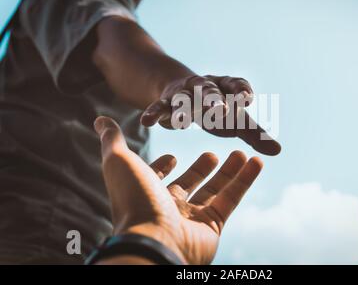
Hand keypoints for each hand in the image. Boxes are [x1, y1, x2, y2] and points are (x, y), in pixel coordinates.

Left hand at [94, 116, 263, 264]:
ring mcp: (191, 218)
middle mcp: (168, 207)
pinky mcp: (212, 226)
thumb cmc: (134, 200)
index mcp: (146, 193)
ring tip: (241, 152)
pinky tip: (255, 161)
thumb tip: (100, 119)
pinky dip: (245, 180)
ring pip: (214, 190)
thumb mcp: (119, 162)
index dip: (163, 167)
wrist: (154, 240)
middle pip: (189, 184)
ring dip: (229, 171)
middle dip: (201, 169)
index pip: (156, 178)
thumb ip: (112, 140)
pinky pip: (231, 199)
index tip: (173, 156)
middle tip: (212, 154)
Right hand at [140, 75, 280, 155]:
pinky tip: (146, 122)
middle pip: (209, 92)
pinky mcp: (166, 102)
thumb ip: (254, 133)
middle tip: (219, 109)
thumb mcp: (235, 119)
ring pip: (182, 99)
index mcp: (226, 87)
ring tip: (181, 120)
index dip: (241, 90)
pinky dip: (154, 113)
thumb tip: (278, 151)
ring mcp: (184, 93)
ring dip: (182, 108)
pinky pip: (159, 107)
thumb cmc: (217, 109)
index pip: (236, 85)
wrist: (185, 94)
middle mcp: (205, 86)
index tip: (247, 98)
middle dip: (213, 100)